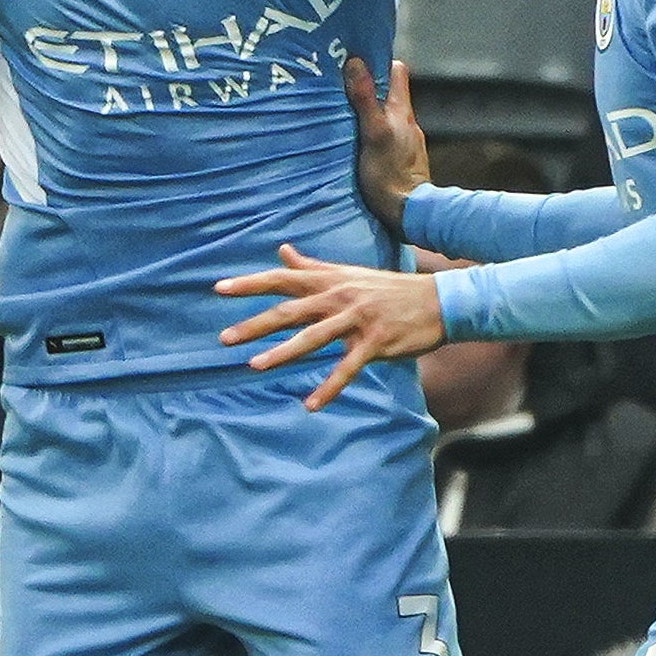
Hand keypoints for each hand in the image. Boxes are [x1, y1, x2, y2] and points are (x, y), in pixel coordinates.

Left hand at [215, 245, 447, 409]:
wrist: (438, 301)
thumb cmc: (386, 288)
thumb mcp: (347, 272)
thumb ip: (311, 266)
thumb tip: (282, 250)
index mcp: (328, 279)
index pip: (281, 278)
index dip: (249, 284)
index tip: (218, 288)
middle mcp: (337, 297)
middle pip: (289, 310)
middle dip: (254, 325)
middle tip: (224, 338)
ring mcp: (356, 320)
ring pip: (312, 338)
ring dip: (282, 353)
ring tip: (254, 366)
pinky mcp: (375, 343)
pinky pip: (346, 368)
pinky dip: (328, 388)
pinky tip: (310, 404)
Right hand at [342, 57, 428, 231]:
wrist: (409, 214)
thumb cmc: (390, 174)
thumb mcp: (372, 133)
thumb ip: (364, 99)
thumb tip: (355, 62)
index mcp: (401, 111)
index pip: (397, 71)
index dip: (379, 62)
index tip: (356, 60)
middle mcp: (406, 124)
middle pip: (388, 94)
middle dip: (368, 87)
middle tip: (339, 86)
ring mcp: (404, 143)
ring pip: (385, 117)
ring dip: (367, 113)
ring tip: (342, 115)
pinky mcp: (398, 161)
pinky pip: (383, 137)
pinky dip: (370, 134)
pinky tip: (355, 143)